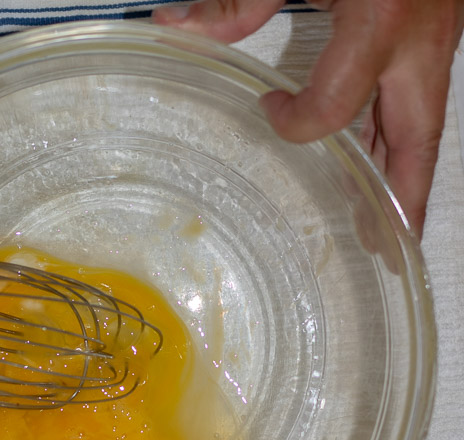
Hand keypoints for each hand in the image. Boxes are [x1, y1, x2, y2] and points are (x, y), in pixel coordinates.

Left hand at [153, 0, 463, 236]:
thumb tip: (172, 26)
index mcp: (379, 23)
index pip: (334, 108)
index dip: (297, 123)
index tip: (269, 111)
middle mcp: (419, 41)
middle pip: (418, 143)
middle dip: (403, 199)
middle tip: (389, 246)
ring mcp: (435, 40)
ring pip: (424, 125)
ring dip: (403, 175)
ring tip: (385, 222)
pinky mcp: (436, 34)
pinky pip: (421, 101)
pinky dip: (402, 137)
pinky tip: (382, 158)